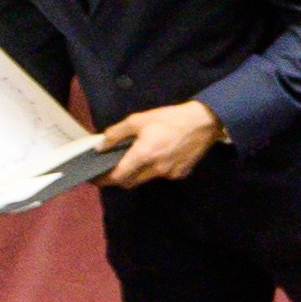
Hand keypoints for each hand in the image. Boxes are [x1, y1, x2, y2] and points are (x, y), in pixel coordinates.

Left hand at [99, 99, 222, 184]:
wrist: (204, 123)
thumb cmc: (170, 119)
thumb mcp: (138, 120)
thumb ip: (116, 133)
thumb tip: (101, 146)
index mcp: (143, 155)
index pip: (118, 177)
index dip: (105, 180)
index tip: (96, 179)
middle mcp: (155, 169)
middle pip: (130, 182)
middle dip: (120, 178)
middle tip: (113, 169)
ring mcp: (170, 174)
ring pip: (146, 179)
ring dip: (138, 173)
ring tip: (139, 158)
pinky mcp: (181, 173)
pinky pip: (162, 175)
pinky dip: (156, 170)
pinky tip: (160, 156)